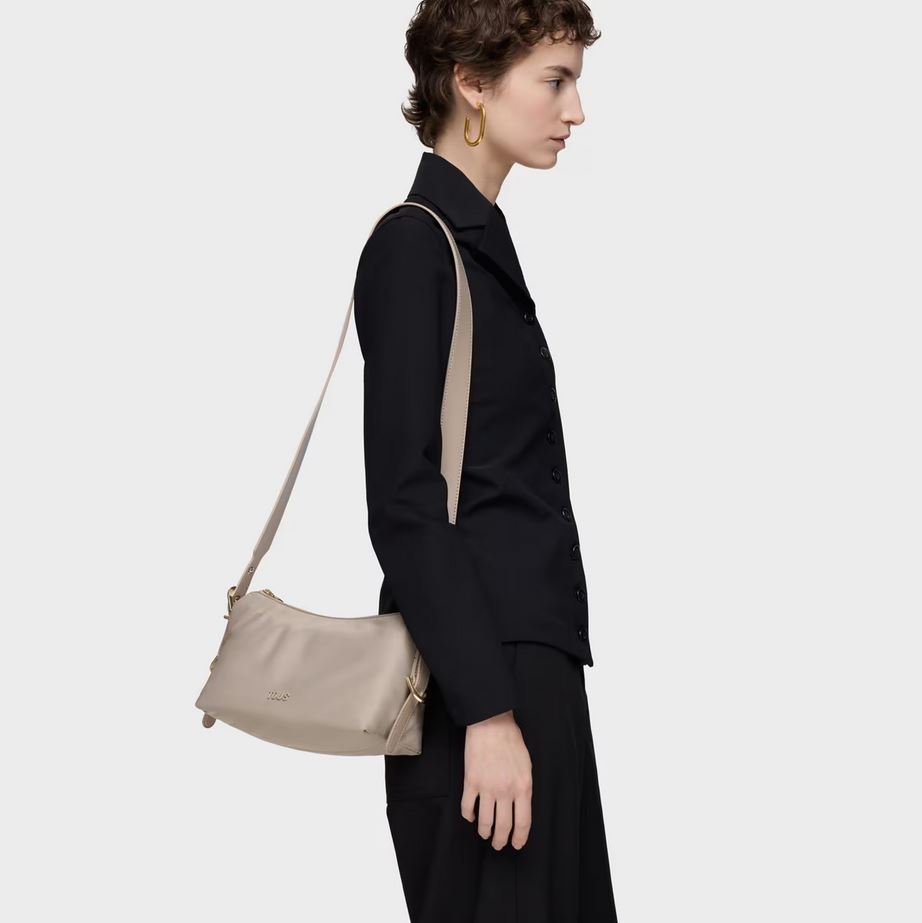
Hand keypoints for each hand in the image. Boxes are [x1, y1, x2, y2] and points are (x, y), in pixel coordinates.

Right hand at [460, 710, 532, 849]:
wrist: (491, 723)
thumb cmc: (511, 741)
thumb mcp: (527, 765)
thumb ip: (524, 787)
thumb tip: (519, 806)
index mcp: (523, 787)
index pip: (523, 822)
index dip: (520, 838)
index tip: (517, 844)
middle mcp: (506, 791)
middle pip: (503, 826)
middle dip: (501, 841)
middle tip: (499, 845)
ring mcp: (487, 787)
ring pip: (485, 821)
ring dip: (485, 833)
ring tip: (485, 835)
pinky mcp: (471, 781)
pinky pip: (468, 807)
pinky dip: (469, 816)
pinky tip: (471, 818)